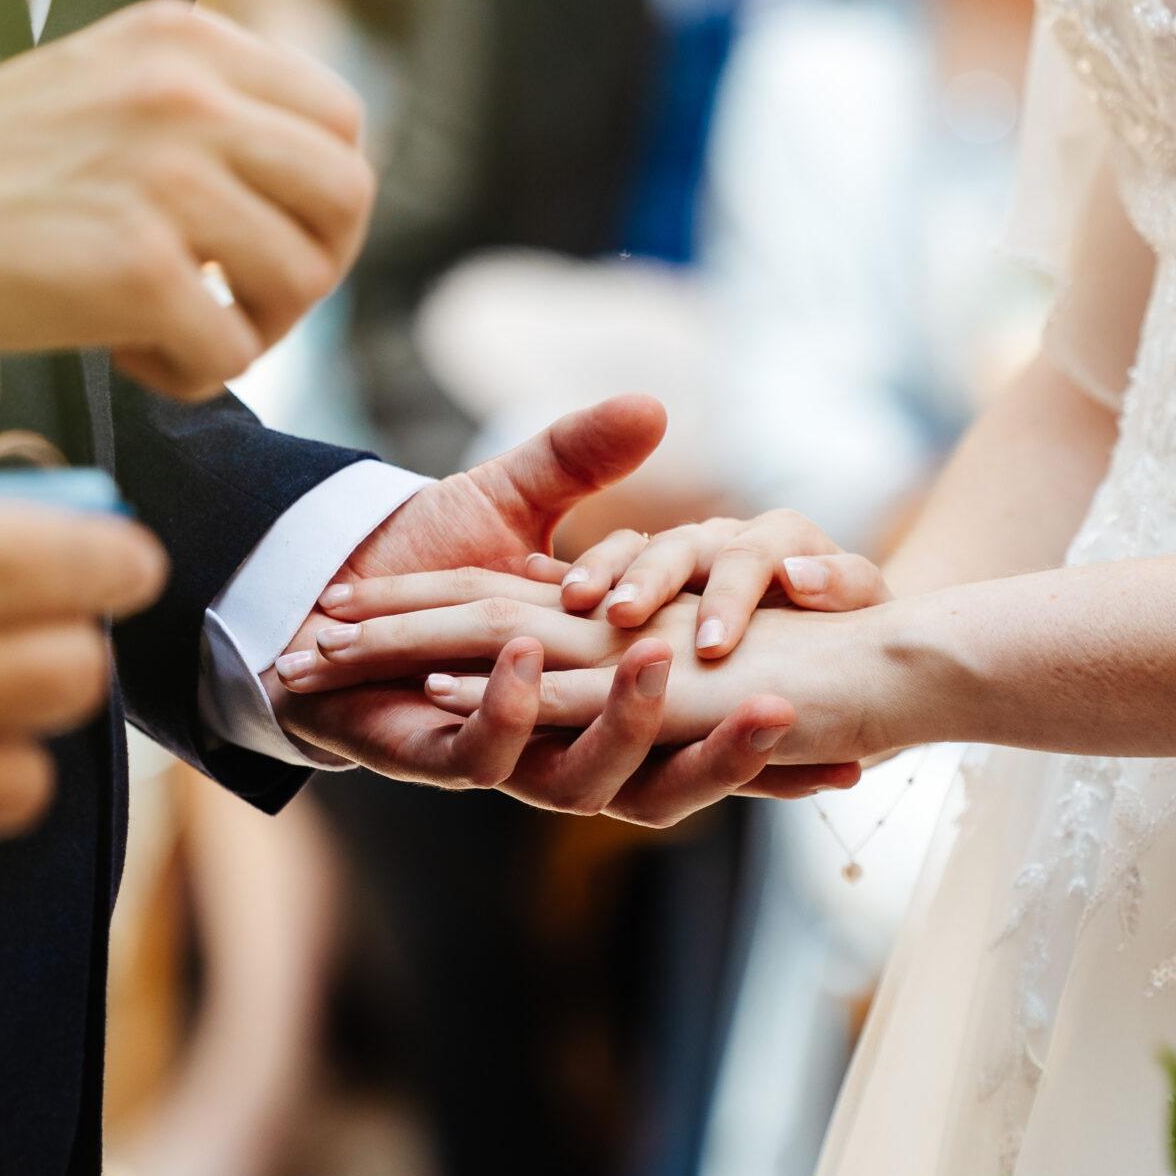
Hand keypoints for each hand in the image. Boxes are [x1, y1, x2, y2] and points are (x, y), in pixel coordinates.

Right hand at [0, 0, 374, 401]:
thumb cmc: (3, 172)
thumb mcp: (115, 84)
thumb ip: (212, 107)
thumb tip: (313, 177)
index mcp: (190, 42)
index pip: (339, 119)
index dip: (322, 196)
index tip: (274, 235)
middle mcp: (187, 96)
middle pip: (347, 196)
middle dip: (312, 265)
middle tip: (245, 296)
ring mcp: (167, 179)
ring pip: (303, 279)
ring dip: (254, 326)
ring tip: (181, 323)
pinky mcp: (139, 267)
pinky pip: (233, 352)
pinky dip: (191, 373)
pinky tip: (132, 351)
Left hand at [273, 397, 863, 820]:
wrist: (320, 596)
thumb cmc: (416, 550)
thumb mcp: (514, 496)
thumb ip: (581, 456)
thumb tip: (655, 406)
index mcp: (607, 683)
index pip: (707, 716)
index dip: (774, 730)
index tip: (856, 726)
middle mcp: (569, 729)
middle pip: (669, 761)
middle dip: (731, 749)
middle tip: (793, 712)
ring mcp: (513, 751)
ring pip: (591, 769)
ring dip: (622, 715)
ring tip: (663, 656)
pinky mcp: (447, 753)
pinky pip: (491, 748)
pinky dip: (510, 700)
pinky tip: (526, 650)